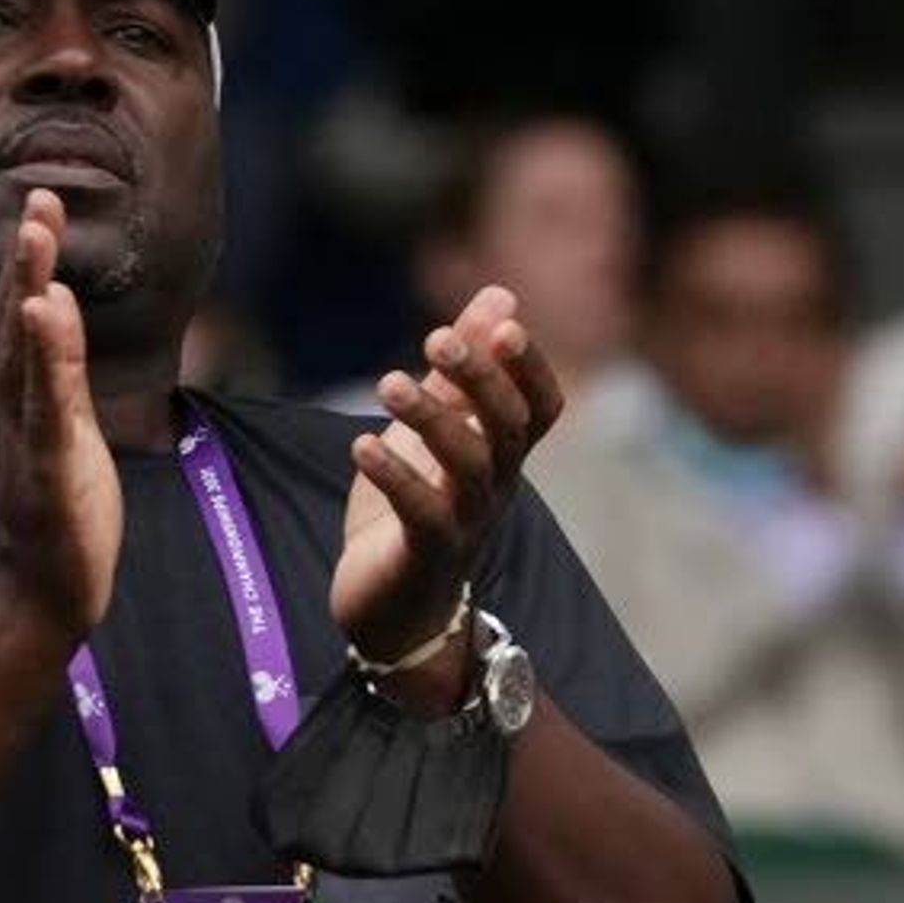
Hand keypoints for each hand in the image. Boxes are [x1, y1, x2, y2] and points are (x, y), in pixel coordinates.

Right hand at [0, 188, 119, 641]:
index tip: (40, 207)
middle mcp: (14, 412)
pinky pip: (47, 407)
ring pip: (25, 357)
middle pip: (13, 324)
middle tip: (39, 198)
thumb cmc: (57, 518)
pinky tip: (43, 311)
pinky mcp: (49, 470)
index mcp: (21, 403)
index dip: (27, 264)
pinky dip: (45, 358)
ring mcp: (27, 440)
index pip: (20, 321)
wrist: (40, 596)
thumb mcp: (61, 438)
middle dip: (26, 259)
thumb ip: (56, 384)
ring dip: (27, 290)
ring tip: (37, 237)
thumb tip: (51, 328)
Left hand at [335, 284, 565, 704]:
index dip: (531, 369)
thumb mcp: (437, 428)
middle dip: (480, 381)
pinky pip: (424, 513)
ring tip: (388, 382)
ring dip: (432, 419)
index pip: (541, 408)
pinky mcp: (428, 555)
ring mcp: (467, 523)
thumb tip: (502, 295)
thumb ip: (464, 368)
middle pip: (509, 430)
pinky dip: (396, 477)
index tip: (507, 326)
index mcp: (504, 455)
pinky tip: (362, 445)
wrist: (394, 607)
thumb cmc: (416, 509)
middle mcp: (497, 488)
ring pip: (470, 467)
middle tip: (436, 337)